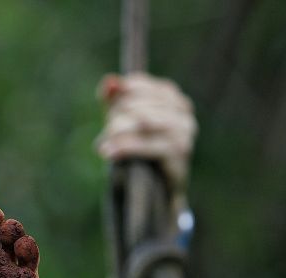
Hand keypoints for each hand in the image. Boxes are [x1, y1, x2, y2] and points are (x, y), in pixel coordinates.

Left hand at [96, 72, 196, 191]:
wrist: (158, 188)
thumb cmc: (140, 149)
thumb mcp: (124, 122)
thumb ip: (115, 100)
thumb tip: (110, 81)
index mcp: (172, 98)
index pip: (141, 86)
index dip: (120, 94)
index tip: (107, 106)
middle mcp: (182, 111)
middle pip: (140, 104)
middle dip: (117, 117)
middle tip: (105, 134)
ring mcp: (183, 132)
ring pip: (144, 121)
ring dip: (118, 131)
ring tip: (102, 144)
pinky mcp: (178, 153)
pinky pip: (148, 145)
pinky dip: (125, 147)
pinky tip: (108, 153)